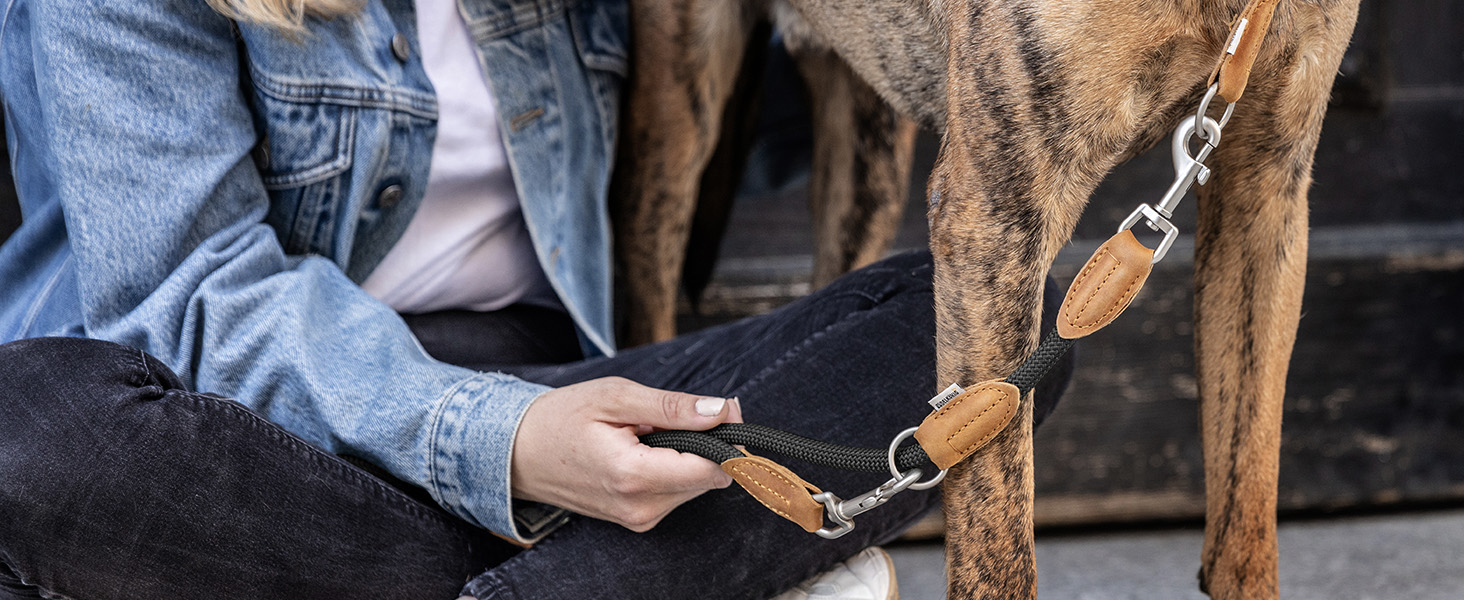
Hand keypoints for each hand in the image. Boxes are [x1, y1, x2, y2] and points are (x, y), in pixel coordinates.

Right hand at [511, 377, 741, 531]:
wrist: (517, 454)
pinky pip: (678, 491)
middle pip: (711, 477)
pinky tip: (644, 449)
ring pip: (697, 485)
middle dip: (708, 442)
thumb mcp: (616, 397)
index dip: (728, 436)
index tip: (723, 410)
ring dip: (689, 454)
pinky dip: (674, 467)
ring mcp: (639, 518)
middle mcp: (641, 507)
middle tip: (678, 413)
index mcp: (634, 476)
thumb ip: (672, 407)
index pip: (713, 469)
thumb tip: (722, 411)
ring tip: (649, 432)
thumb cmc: (560, 419)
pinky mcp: (638, 520)